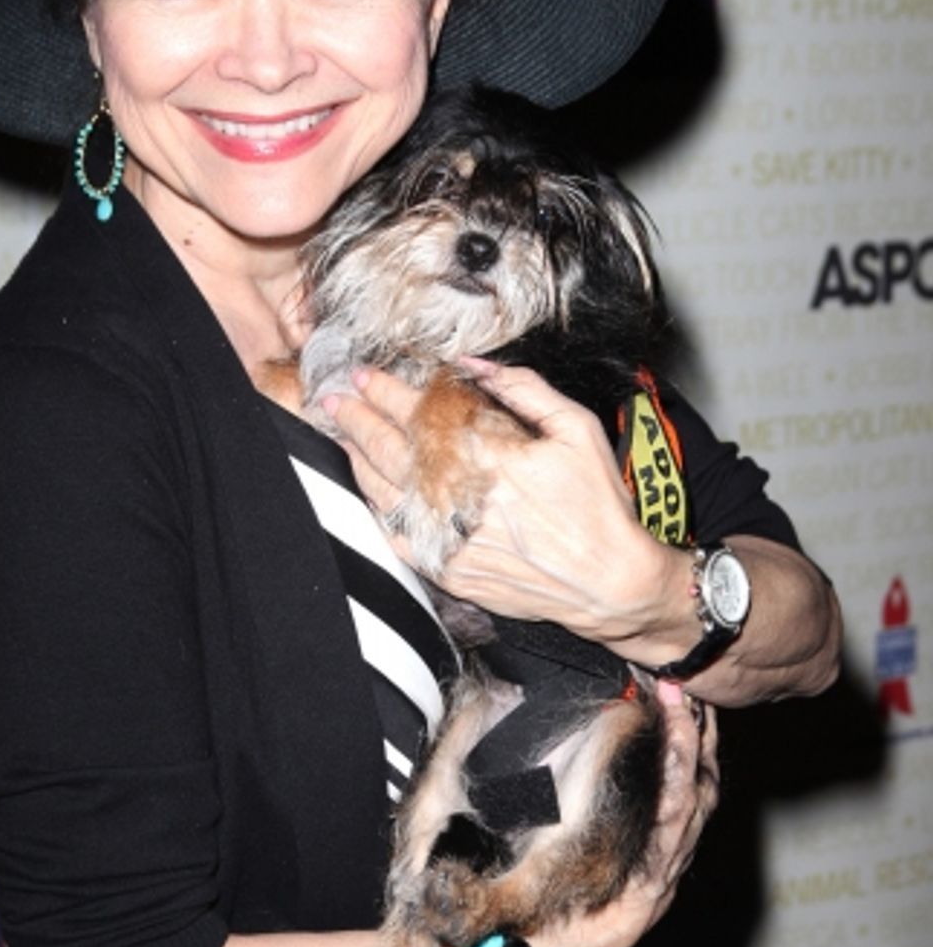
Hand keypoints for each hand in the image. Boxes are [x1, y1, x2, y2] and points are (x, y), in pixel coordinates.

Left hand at [325, 362, 692, 651]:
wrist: (610, 582)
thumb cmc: (599, 504)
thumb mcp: (577, 430)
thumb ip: (523, 389)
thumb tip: (472, 364)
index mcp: (493, 457)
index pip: (420, 415)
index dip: (386, 392)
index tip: (364, 376)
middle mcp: (464, 496)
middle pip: (392, 449)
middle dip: (358, 419)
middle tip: (336, 398)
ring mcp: (451, 538)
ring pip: (385, 492)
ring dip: (358, 458)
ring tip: (342, 435)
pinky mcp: (449, 571)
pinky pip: (396, 536)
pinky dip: (377, 509)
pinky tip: (367, 489)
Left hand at [532, 679, 719, 946]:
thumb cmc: (537, 894)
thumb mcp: (561, 835)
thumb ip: (573, 794)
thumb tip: (569, 734)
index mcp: (650, 846)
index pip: (684, 780)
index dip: (689, 734)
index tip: (683, 689)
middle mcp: (664, 862)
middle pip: (700, 788)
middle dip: (700, 736)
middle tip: (690, 687)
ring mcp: (659, 881)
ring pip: (692, 809)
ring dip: (690, 756)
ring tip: (685, 711)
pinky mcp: (645, 901)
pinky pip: (669, 843)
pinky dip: (677, 802)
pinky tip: (675, 771)